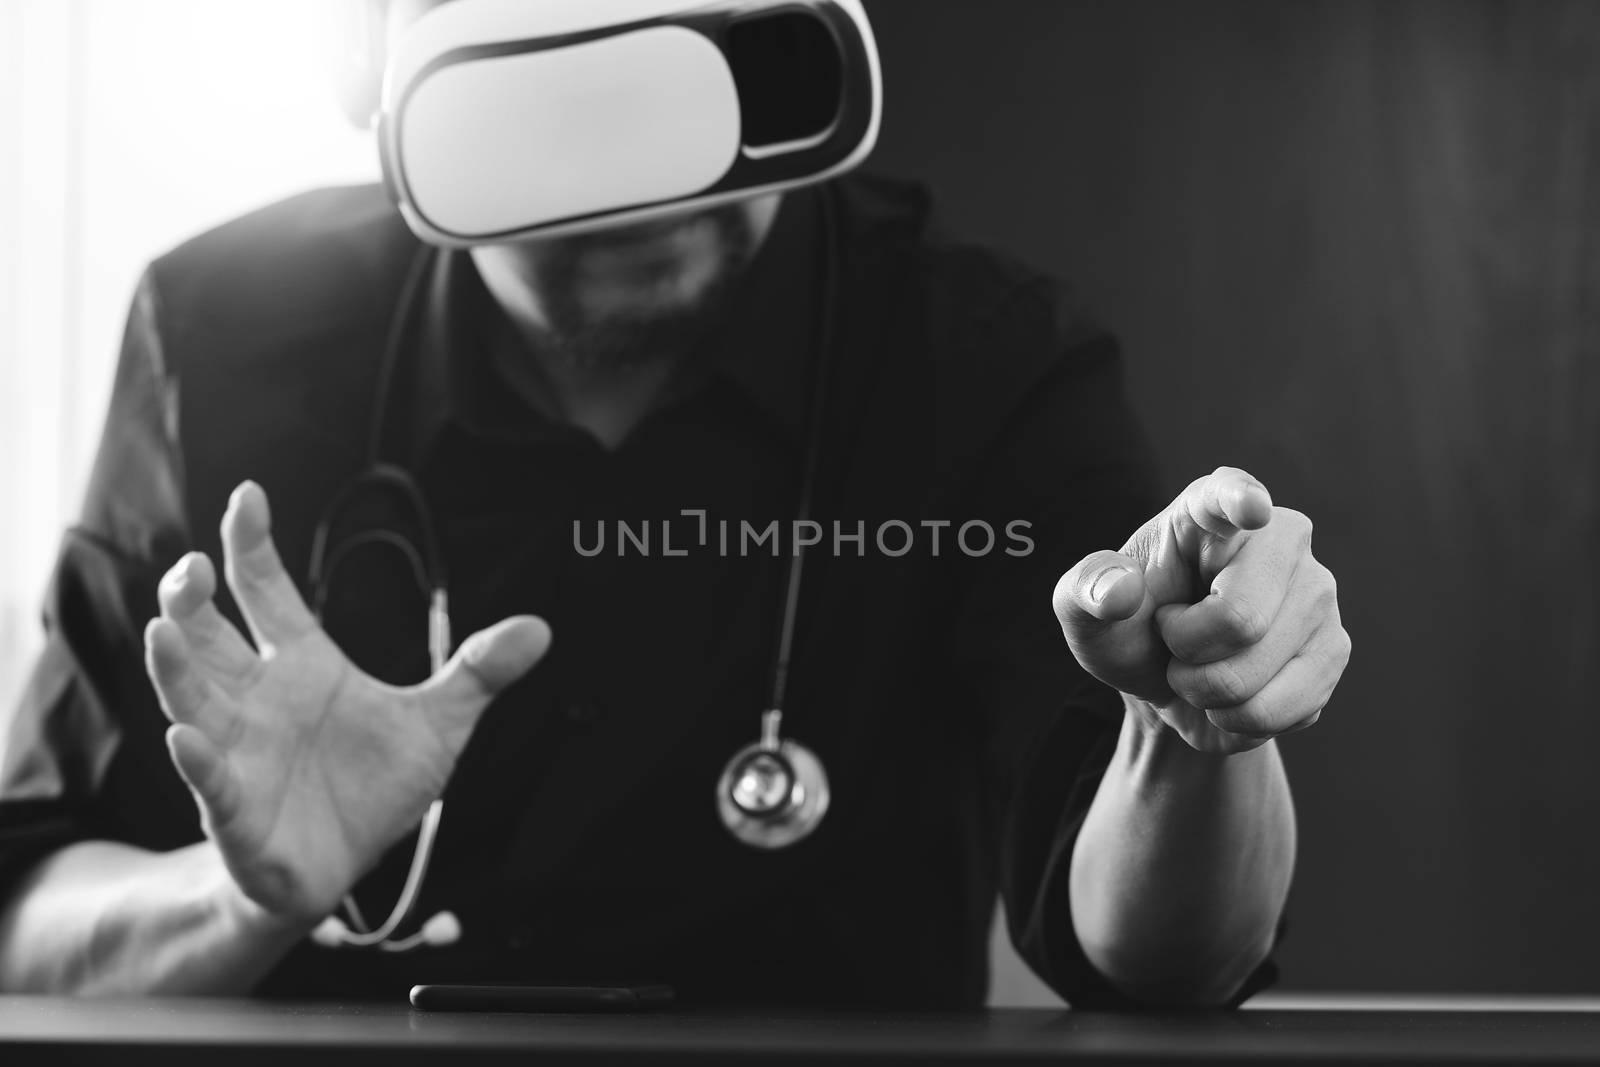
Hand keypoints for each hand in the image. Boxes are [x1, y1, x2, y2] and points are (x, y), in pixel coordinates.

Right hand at [143, 481, 550, 922]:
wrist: (342, 867)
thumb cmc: (373, 788)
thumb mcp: (439, 726)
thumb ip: (477, 674)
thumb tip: (540, 629)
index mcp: (301, 665)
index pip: (266, 592)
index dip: (252, 545)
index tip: (248, 496)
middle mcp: (256, 699)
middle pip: (208, 636)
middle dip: (190, 599)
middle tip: (191, 566)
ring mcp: (237, 752)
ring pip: (192, 699)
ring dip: (174, 666)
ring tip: (162, 629)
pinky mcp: (235, 810)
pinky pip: (210, 781)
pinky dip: (198, 759)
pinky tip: (187, 737)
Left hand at [1052, 467, 1349, 753]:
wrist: (1167, 683)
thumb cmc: (1129, 628)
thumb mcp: (1085, 612)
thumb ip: (1086, 592)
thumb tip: (1118, 589)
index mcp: (1207, 511)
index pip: (1226, 495)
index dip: (1239, 500)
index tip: (1249, 509)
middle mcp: (1280, 539)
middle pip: (1239, 620)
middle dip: (1187, 653)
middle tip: (1174, 640)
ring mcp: (1317, 593)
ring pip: (1255, 674)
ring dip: (1207, 691)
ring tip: (1200, 667)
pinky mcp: (1334, 648)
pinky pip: (1280, 708)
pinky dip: (1237, 719)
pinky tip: (1232, 693)